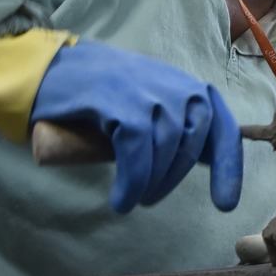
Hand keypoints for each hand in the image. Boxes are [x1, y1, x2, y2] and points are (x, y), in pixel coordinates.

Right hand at [30, 40, 242, 213]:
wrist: (46, 71)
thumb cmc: (98, 97)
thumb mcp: (147, 105)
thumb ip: (175, 127)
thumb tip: (206, 162)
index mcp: (184, 87)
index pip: (223, 126)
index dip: (229, 167)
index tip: (225, 204)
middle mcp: (172, 84)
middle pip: (195, 139)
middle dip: (175, 176)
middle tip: (151, 197)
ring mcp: (144, 90)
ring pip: (166, 147)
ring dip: (151, 182)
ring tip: (133, 198)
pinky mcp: (116, 100)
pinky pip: (136, 150)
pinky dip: (132, 181)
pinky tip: (122, 198)